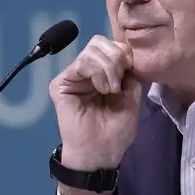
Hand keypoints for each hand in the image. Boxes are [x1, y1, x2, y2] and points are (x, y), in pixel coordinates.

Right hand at [49, 35, 142, 194]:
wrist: (101, 152)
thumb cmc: (116, 129)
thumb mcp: (133, 96)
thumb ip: (130, 72)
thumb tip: (128, 53)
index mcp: (103, 72)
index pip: (112, 45)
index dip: (125, 53)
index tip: (131, 71)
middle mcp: (86, 70)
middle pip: (100, 42)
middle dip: (117, 59)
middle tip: (119, 83)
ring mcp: (73, 76)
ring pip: (92, 50)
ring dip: (108, 68)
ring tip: (110, 89)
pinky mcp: (61, 84)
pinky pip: (81, 63)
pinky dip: (97, 72)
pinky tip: (102, 89)